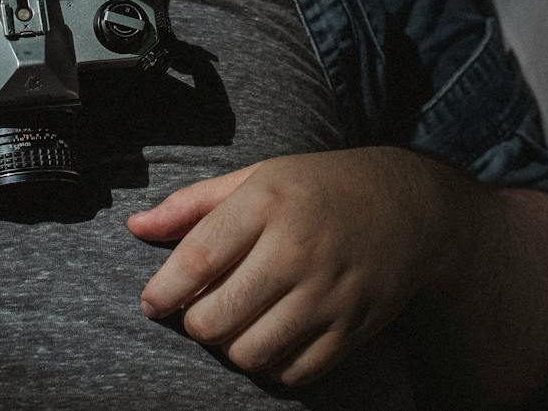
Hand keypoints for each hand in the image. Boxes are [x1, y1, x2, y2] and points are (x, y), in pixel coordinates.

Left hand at [128, 147, 475, 385]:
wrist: (411, 205)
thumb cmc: (322, 188)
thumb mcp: (259, 176)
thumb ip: (194, 204)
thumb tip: (135, 225)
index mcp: (268, 202)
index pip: (195, 262)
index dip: (162, 292)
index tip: (153, 302)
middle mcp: (297, 249)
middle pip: (215, 318)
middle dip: (196, 323)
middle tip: (202, 310)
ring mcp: (328, 293)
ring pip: (249, 353)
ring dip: (231, 346)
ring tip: (237, 323)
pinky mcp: (352, 327)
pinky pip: (292, 371)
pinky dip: (271, 364)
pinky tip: (271, 337)